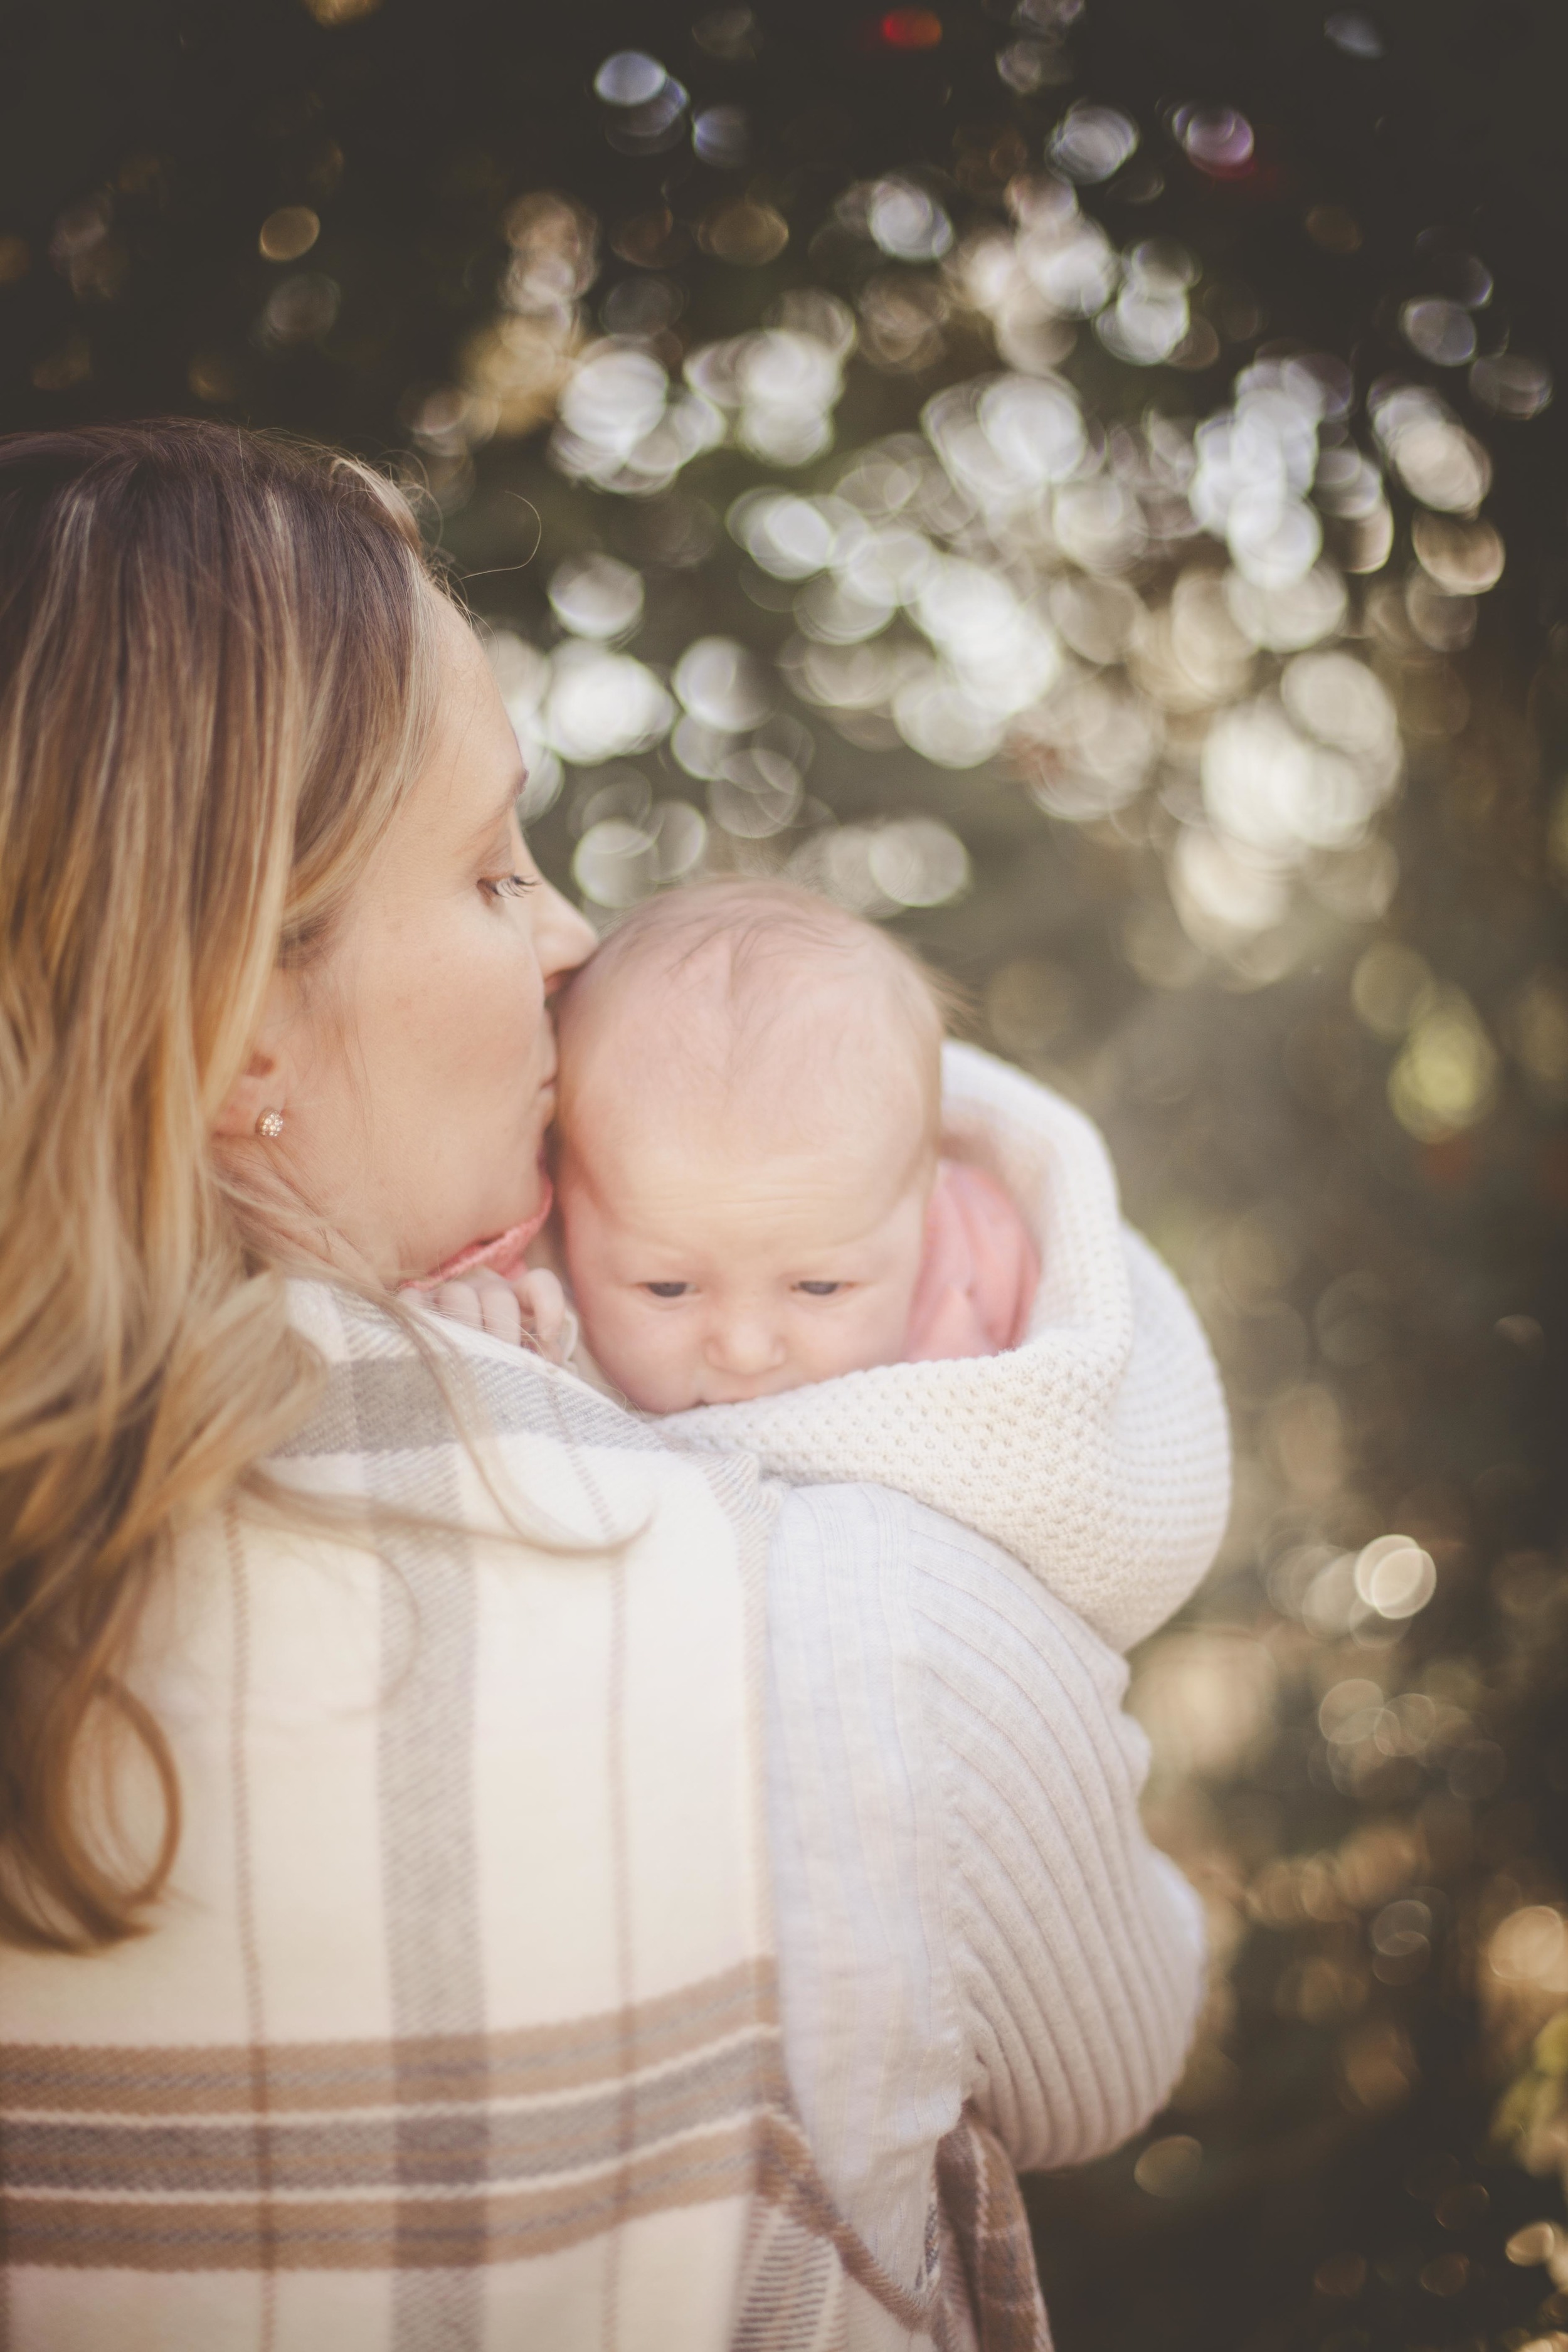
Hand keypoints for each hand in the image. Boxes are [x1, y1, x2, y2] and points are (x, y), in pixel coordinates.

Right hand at [411, 1266, 574, 1363]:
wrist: (443, 1378)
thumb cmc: (493, 1367)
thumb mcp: (520, 1361)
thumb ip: (539, 1360)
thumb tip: (550, 1364)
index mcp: (516, 1301)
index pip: (539, 1284)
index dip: (549, 1304)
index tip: (547, 1336)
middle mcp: (484, 1292)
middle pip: (498, 1296)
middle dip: (502, 1330)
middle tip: (502, 1360)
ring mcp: (448, 1295)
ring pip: (458, 1294)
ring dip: (464, 1327)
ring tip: (465, 1358)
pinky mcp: (416, 1304)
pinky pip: (414, 1299)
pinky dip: (418, 1313)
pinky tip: (425, 1336)